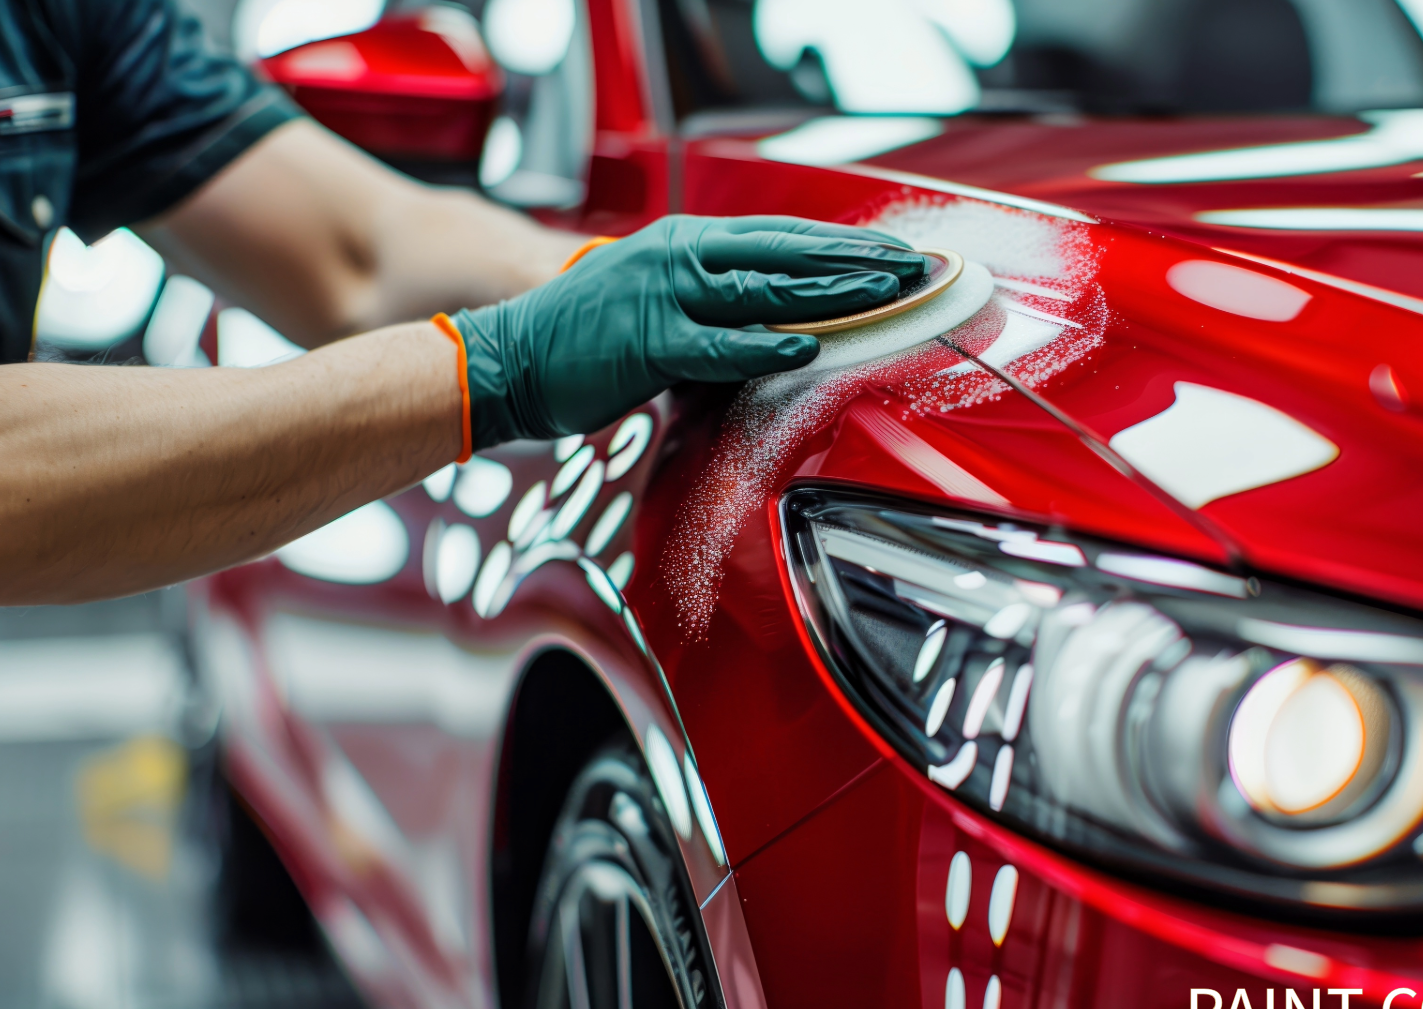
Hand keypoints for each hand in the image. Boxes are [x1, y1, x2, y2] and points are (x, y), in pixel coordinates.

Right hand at [452, 214, 925, 446]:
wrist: (510, 358)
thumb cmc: (585, 339)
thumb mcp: (660, 306)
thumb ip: (717, 308)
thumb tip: (780, 328)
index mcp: (685, 244)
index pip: (780, 235)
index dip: (841, 242)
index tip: (892, 251)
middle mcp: (680, 256)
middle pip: (785, 251)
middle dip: (854, 258)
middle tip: (912, 268)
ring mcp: (664, 294)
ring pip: (763, 288)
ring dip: (829, 292)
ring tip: (883, 296)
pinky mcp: (648, 339)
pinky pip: (720, 342)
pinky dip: (767, 344)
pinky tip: (808, 345)